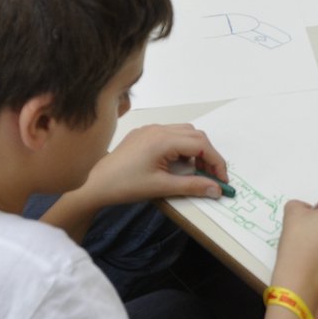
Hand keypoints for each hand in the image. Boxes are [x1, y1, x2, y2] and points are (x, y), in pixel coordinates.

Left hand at [81, 123, 229, 204]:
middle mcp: (158, 129)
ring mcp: (149, 129)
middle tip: (211, 176)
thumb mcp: (162, 187)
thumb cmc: (124, 186)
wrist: (95, 184)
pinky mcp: (143, 134)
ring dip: (195, 149)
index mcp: (163, 140)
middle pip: (196, 135)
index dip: (216, 162)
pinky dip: (181, 146)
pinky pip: (170, 134)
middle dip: (208, 155)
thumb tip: (216, 189)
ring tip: (195, 171)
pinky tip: (177, 163)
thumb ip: (192, 186)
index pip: (202, 144)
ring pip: (184, 132)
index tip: (222, 179)